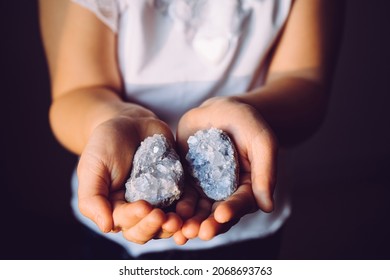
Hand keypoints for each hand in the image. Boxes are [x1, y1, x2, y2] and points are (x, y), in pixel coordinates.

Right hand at [77, 114, 181, 243]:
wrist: (130, 122)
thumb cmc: (106, 143)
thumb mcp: (93, 167)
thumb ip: (92, 198)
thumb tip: (106, 227)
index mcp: (115, 208)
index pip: (124, 223)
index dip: (134, 219)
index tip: (143, 207)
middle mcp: (137, 209)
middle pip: (146, 230)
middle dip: (154, 227)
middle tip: (164, 217)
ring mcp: (158, 200)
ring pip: (165, 223)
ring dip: (172, 225)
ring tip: (179, 219)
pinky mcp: (175, 188)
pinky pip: (183, 204)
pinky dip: (187, 209)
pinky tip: (190, 207)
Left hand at [173, 96, 277, 242]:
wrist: (219, 110)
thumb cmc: (246, 122)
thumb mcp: (261, 141)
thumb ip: (266, 171)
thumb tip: (267, 206)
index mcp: (247, 187)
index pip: (241, 203)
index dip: (232, 210)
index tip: (222, 215)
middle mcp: (226, 193)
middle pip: (217, 214)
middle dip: (208, 224)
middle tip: (198, 232)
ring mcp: (205, 188)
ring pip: (197, 210)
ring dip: (189, 222)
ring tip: (181, 230)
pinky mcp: (187, 181)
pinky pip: (180, 196)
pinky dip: (175, 207)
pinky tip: (167, 215)